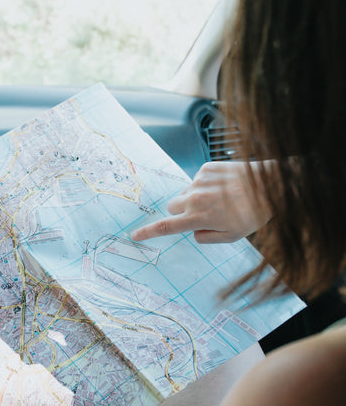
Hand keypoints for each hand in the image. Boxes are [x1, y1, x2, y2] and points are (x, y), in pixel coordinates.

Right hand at [132, 160, 272, 243]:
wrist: (269, 184)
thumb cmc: (253, 213)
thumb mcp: (232, 236)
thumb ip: (207, 237)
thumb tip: (194, 232)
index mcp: (199, 218)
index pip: (166, 226)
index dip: (148, 232)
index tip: (135, 234)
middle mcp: (194, 198)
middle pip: (172, 206)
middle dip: (180, 212)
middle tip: (200, 214)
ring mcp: (199, 181)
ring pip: (185, 192)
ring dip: (194, 197)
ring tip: (219, 198)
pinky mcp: (206, 167)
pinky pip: (197, 179)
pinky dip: (205, 184)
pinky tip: (223, 186)